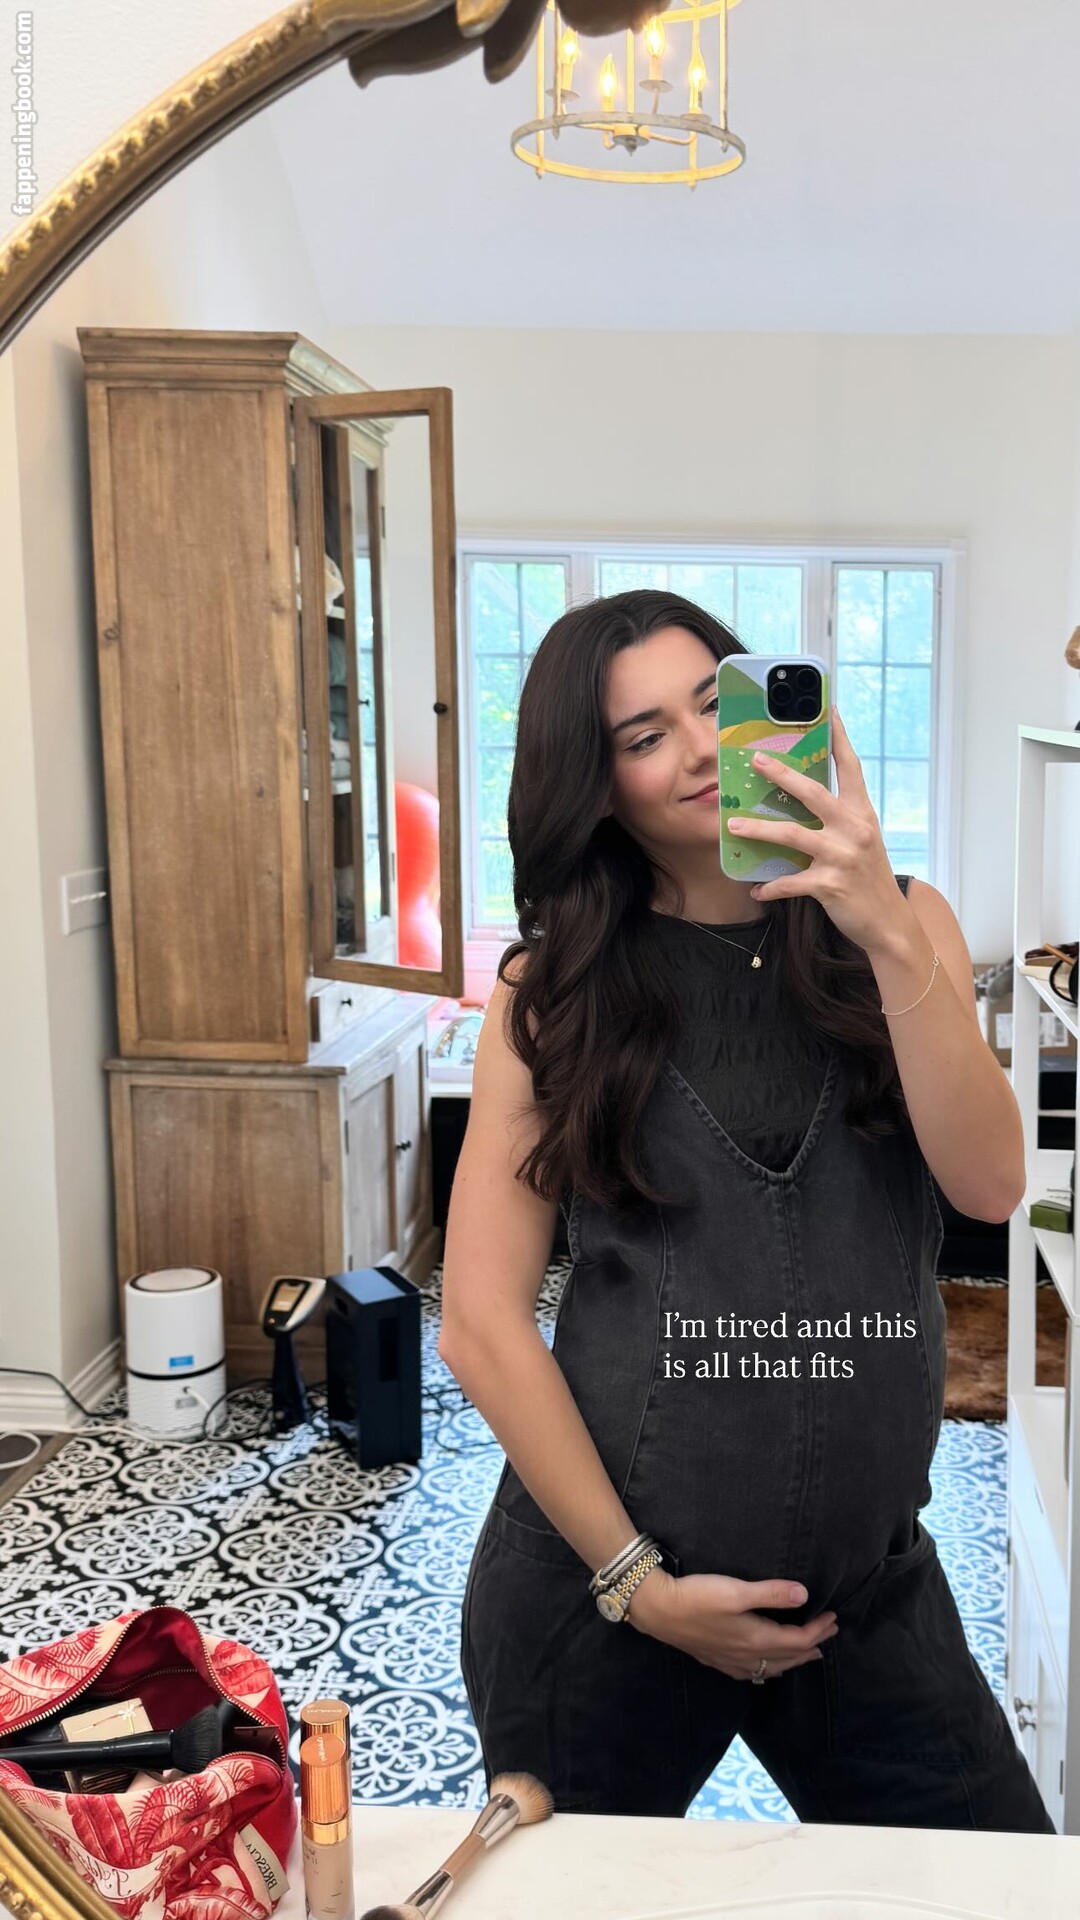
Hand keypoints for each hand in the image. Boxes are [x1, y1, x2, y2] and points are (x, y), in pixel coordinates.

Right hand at [625, 1566, 837, 1681]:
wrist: (659, 1610)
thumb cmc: (698, 1596)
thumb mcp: (736, 1590)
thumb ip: (771, 1593)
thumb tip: (805, 1594)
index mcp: (757, 1638)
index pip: (798, 1640)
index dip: (819, 1630)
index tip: (834, 1617)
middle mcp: (748, 1656)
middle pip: (789, 1656)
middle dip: (812, 1645)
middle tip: (830, 1632)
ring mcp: (731, 1661)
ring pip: (772, 1667)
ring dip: (794, 1660)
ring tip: (808, 1654)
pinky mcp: (717, 1660)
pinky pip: (753, 1672)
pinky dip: (769, 1669)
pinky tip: (766, 1668)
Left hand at [727, 706, 908, 954]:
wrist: (889, 923)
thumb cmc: (869, 878)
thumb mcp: (862, 840)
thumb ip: (839, 818)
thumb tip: (803, 798)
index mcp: (862, 813)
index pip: (851, 767)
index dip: (839, 738)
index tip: (828, 710)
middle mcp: (854, 829)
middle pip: (813, 793)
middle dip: (782, 775)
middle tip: (756, 760)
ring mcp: (842, 857)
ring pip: (793, 836)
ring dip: (760, 829)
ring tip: (735, 825)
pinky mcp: (830, 885)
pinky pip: (791, 882)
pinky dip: (771, 887)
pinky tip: (756, 890)